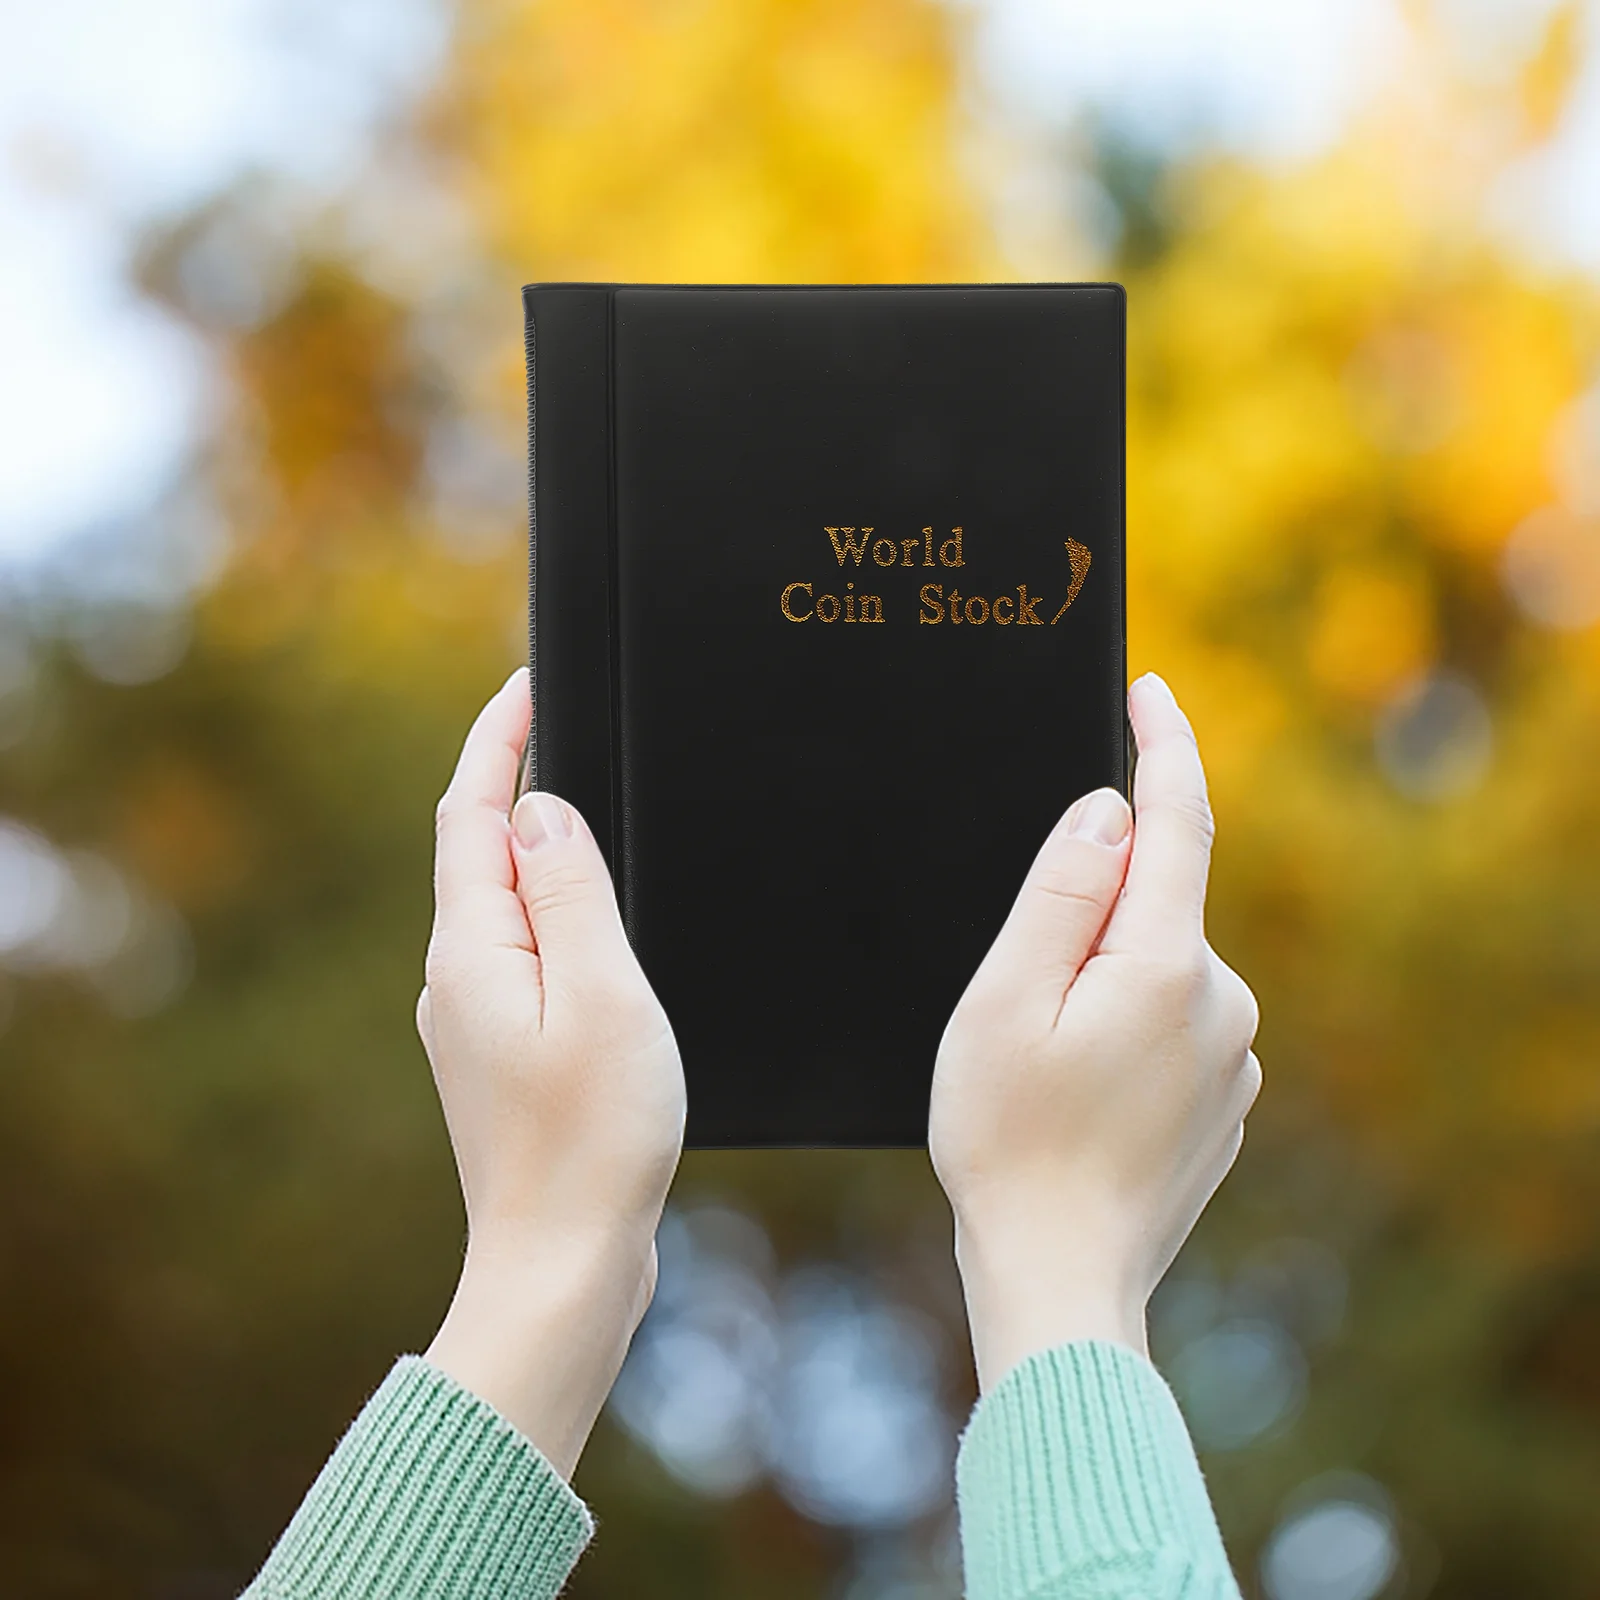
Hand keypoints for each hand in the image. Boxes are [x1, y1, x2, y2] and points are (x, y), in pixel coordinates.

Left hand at [418, 668, 684, 1476]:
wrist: (562, 1266)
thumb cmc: (592, 1138)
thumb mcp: (600, 993)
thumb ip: (570, 892)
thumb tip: (542, 811)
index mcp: (472, 949)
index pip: (470, 812)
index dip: (499, 739)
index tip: (530, 681)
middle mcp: (458, 978)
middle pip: (482, 852)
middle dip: (521, 782)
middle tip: (576, 726)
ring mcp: (478, 1022)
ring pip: (509, 908)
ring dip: (545, 853)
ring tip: (602, 814)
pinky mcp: (508, 1059)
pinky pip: (530, 958)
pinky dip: (561, 919)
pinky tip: (606, 931)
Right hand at [929, 673, 1259, 1390]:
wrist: (1061, 1278)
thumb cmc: (1008, 1140)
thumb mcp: (1004, 1001)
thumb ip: (1061, 894)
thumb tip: (1108, 814)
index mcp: (1163, 965)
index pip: (1177, 821)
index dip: (1164, 747)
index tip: (1151, 690)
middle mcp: (1220, 1001)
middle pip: (1154, 902)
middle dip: (1090, 910)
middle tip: (1014, 997)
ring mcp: (1230, 1055)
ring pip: (1156, 965)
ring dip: (1100, 978)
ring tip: (1038, 1067)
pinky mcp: (1223, 1097)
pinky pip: (1169, 1021)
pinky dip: (1123, 1025)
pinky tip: (1076, 1095)